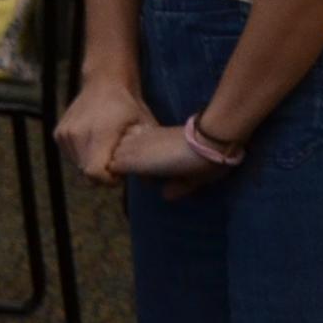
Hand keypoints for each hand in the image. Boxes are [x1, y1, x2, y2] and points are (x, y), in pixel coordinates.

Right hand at [55, 76, 152, 185]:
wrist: (104, 82)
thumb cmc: (129, 107)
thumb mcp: (146, 128)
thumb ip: (147, 156)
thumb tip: (150, 183)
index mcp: (99, 133)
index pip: (95, 173)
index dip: (109, 180)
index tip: (120, 173)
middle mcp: (76, 134)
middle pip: (86, 173)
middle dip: (102, 173)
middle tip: (115, 159)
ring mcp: (64, 133)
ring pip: (78, 166)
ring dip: (92, 164)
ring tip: (105, 150)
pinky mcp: (58, 133)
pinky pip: (71, 156)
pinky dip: (82, 156)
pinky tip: (94, 144)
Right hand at [112, 118, 229, 198]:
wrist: (208, 139)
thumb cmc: (198, 166)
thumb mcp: (191, 182)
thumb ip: (176, 189)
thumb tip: (166, 195)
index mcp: (139, 163)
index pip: (114, 166)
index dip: (117, 173)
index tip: (127, 180)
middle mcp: (136, 147)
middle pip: (116, 152)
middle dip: (120, 161)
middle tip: (136, 172)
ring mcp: (144, 135)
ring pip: (123, 141)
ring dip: (125, 148)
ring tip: (137, 158)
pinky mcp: (154, 128)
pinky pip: (134, 132)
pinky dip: (133, 138)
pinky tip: (143, 144)